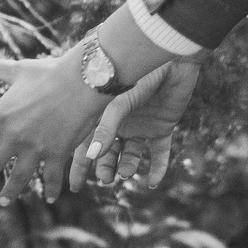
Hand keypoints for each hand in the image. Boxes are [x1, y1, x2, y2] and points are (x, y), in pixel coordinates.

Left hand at [0, 51, 111, 204]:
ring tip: (2, 202)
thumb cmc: (51, 72)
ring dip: (9, 193)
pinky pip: (51, 178)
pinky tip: (48, 198)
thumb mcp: (19, 70)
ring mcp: (35, 148)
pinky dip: (49, 190)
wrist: (85, 79)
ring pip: (18, 179)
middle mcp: (13, 137)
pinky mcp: (58, 154)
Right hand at [69, 60, 201, 192]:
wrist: (172, 60)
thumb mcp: (117, 103)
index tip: (75, 186)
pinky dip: (157, 168)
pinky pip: (159, 153)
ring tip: (127, 173)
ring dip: (128, 166)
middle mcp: (120, 123)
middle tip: (106, 179)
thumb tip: (90, 156)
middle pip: (108, 153)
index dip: (80, 165)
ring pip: (131, 154)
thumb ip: (105, 129)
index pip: (87, 144)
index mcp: (103, 115)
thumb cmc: (139, 75)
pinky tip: (153, 182)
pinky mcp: (163, 128)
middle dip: (105, 168)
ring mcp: (141, 126)